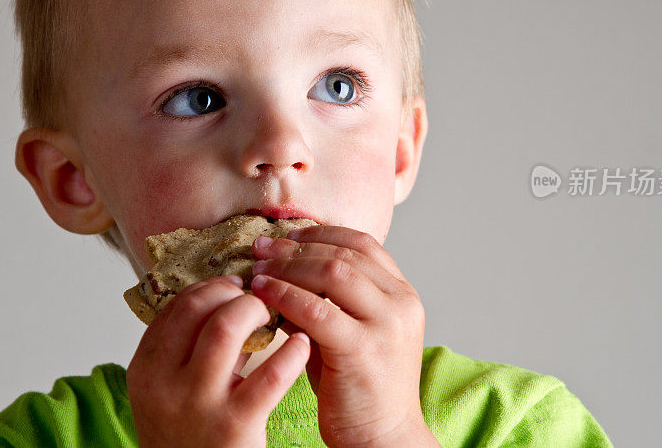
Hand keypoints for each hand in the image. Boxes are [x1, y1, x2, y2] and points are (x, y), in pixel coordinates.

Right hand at [126, 275, 309, 446]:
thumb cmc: (190, 432)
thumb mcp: (173, 388)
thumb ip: (193, 347)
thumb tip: (230, 297)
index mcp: (146, 369)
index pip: (176, 307)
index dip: (210, 287)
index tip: (234, 286)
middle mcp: (165, 384)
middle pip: (198, 310)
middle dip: (232, 293)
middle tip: (256, 298)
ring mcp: (198, 404)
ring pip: (224, 331)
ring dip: (254, 312)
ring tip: (273, 315)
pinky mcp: (235, 425)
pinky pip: (270, 375)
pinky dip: (291, 352)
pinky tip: (302, 343)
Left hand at [251, 226, 439, 446]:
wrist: (381, 438)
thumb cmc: (359, 386)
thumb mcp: (350, 331)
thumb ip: (328, 299)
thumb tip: (281, 267)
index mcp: (402, 294)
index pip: (362, 243)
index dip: (321, 234)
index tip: (286, 236)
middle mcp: (401, 303)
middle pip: (345, 253)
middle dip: (297, 247)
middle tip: (262, 248)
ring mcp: (386, 325)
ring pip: (332, 272)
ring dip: (288, 266)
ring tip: (258, 270)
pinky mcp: (363, 349)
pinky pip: (316, 310)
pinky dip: (285, 295)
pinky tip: (263, 294)